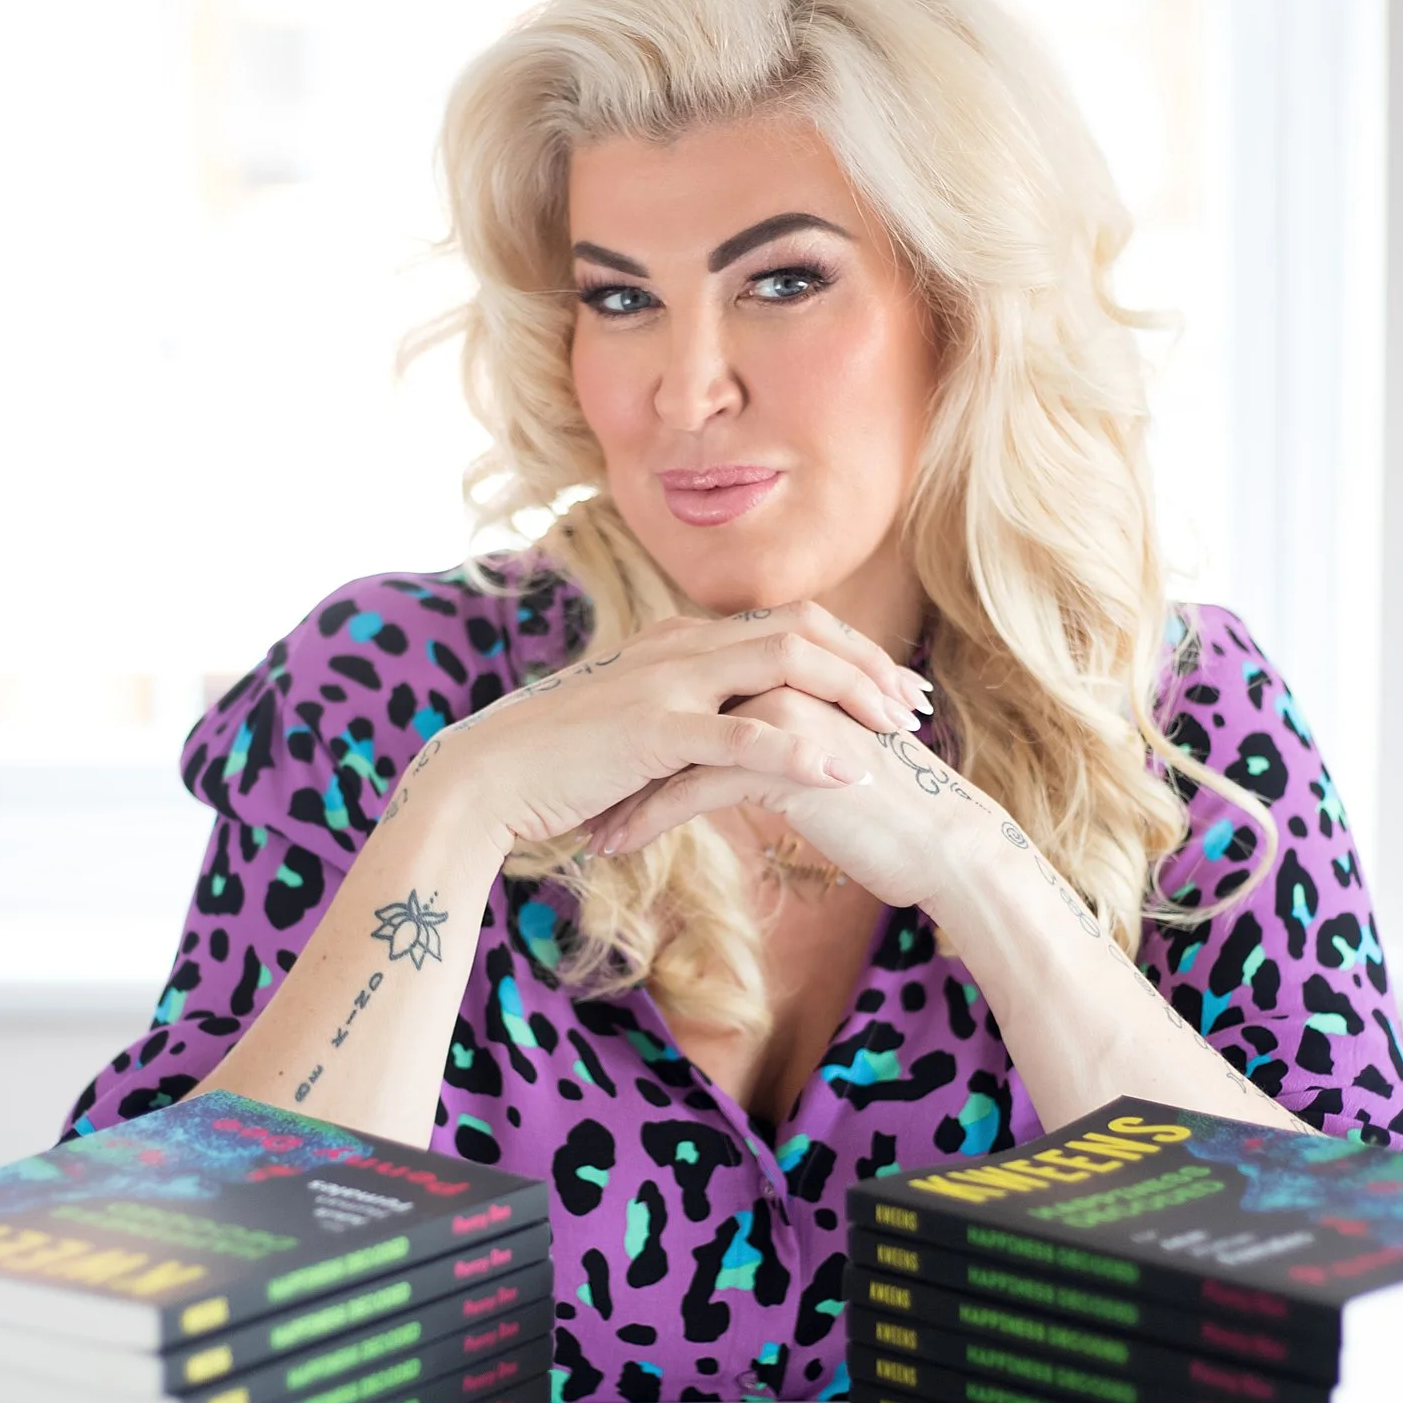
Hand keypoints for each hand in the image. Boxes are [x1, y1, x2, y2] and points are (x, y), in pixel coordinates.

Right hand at [397, 602, 930, 857]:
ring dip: (851, 695)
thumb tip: (726, 740)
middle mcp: (678, 647)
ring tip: (896, 735)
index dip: (849, 651)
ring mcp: (666, 683)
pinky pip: (742, 734)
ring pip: (784, 666)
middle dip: (868, 666)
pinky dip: (801, 752)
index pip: (785, 624)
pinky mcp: (651, 730)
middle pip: (801, 631)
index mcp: (676, 642)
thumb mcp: (631, 728)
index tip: (894, 688)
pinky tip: (843, 777)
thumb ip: (682, 719)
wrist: (487, 778)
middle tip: (915, 709)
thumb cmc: (555, 766)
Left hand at [585, 687, 1002, 911]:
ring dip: (623, 794)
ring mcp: (779, 718)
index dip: (643, 733)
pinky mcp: (780, 764)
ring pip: (671, 752)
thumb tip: (725, 750)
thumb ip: (774, 740)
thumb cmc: (883, 812)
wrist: (943, 847)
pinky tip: (615, 848)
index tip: (601, 768)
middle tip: (574, 792)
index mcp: (788, 671)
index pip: (694, 694)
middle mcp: (780, 681)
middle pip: (672, 715)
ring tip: (588, 831)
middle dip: (618, 760)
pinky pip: (689, 790)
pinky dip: (645, 820)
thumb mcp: (818, 761)